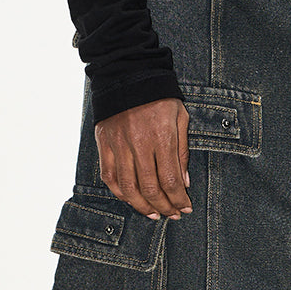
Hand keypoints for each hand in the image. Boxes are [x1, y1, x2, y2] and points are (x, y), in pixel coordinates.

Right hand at [95, 97, 191, 219]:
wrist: (128, 74)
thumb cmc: (159, 97)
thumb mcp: (180, 118)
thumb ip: (182, 151)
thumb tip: (184, 182)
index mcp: (161, 137)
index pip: (171, 180)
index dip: (179, 199)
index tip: (185, 208)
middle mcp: (139, 144)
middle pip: (151, 188)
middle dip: (164, 207)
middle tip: (171, 214)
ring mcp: (119, 145)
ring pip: (129, 188)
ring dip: (142, 206)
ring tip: (153, 214)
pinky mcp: (105, 144)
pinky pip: (110, 176)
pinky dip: (120, 192)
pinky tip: (131, 199)